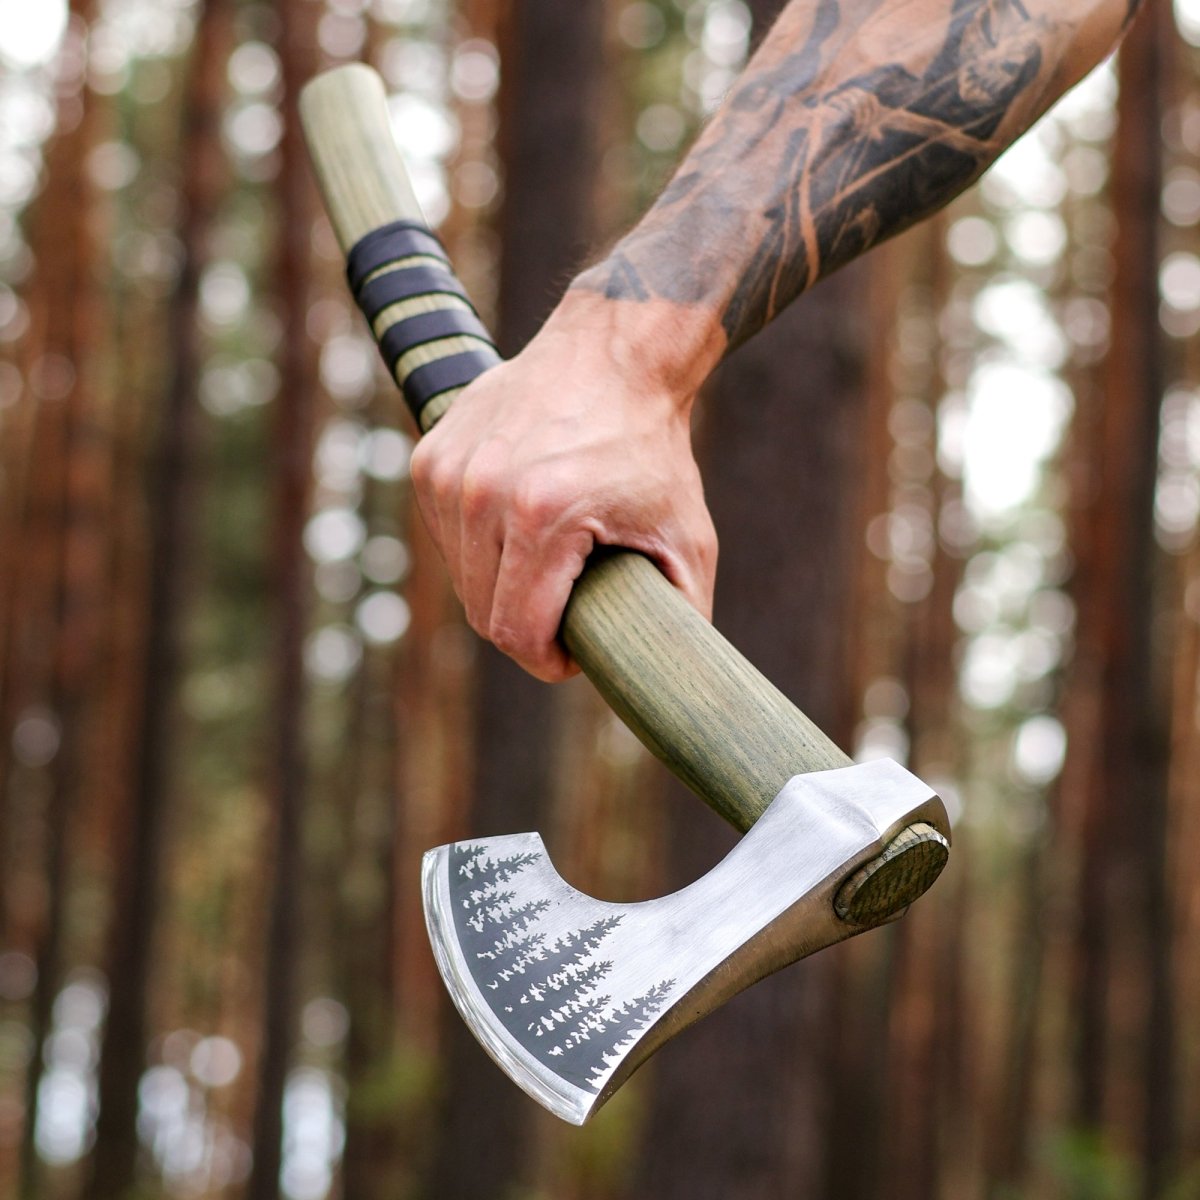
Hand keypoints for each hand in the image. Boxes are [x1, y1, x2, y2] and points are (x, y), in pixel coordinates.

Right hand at [409, 290, 720, 681]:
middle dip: (526, 630)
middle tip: (566, 615)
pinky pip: (447, 539)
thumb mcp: (688, 538)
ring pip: (462, 580)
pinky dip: (480, 549)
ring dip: (501, 589)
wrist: (613, 354)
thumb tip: (668, 681)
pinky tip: (519, 526)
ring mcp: (449, 472)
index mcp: (542, 516)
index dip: (547, 661)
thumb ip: (683, 618)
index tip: (574, 655)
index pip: (516, 633)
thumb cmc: (652, 449)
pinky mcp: (430, 458)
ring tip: (548, 566)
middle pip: (484, 614)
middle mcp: (482, 492)